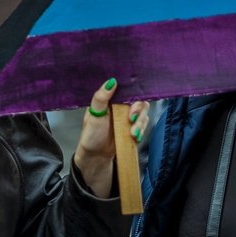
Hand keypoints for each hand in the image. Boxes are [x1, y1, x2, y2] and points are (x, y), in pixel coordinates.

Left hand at [72, 78, 150, 198]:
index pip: (128, 90)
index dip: (133, 96)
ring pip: (144, 113)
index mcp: (111, 99)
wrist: (96, 155)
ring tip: (132, 133)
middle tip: (131, 119)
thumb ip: (101, 98)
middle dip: (138, 112)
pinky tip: (135, 136)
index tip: (131, 106)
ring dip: (140, 123)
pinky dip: (142, 130)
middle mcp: (121, 105)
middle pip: (139, 101)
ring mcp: (128, 116)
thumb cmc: (91, 135)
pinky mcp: (133, 126)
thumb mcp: (94, 115)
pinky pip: (144, 124)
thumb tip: (111, 81)